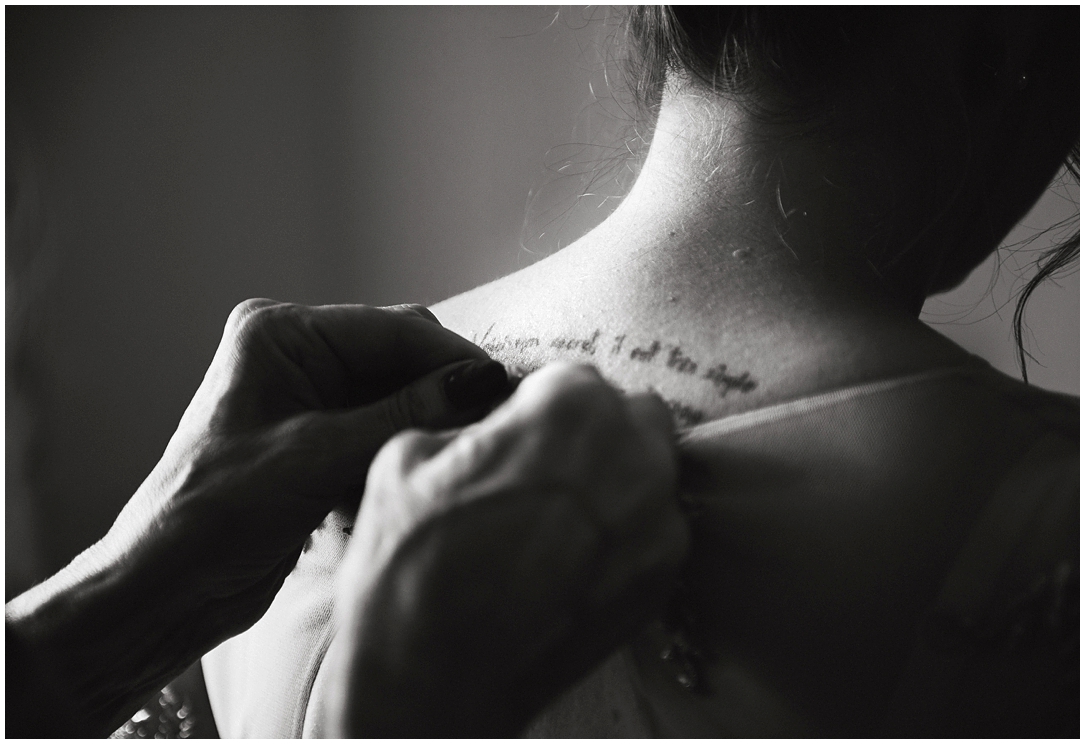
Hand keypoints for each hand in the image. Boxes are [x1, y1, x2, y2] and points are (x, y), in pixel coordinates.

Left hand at [6, 299, 508, 736]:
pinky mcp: (318, 439)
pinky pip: (382, 429)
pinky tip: (413, 475)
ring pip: (397, 396)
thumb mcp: (317, 457)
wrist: (165, 588)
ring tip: (457, 453)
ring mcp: (308, 397)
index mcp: (280, 334)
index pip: (392, 329)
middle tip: (490, 425)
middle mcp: (296, 355)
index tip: (504, 387)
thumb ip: (404, 413)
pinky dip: (401, 450)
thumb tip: (482, 380)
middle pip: (398, 358)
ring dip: (425, 424)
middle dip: (442, 391)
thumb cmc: (213, 514)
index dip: (451, 358)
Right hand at [323, 363, 689, 735]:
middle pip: (628, 416)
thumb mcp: (409, 455)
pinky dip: (623, 533)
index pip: (573, 377)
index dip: (538, 406)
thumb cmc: (407, 565)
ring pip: (650, 471)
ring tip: (556, 522)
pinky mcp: (665, 580)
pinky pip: (653, 529)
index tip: (518, 434)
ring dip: (613, 480)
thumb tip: (499, 424)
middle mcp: (632, 454)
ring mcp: (658, 521)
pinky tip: (571, 562)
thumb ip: (475, 421)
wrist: (427, 684)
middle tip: (541, 474)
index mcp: (571, 406)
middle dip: (591, 433)